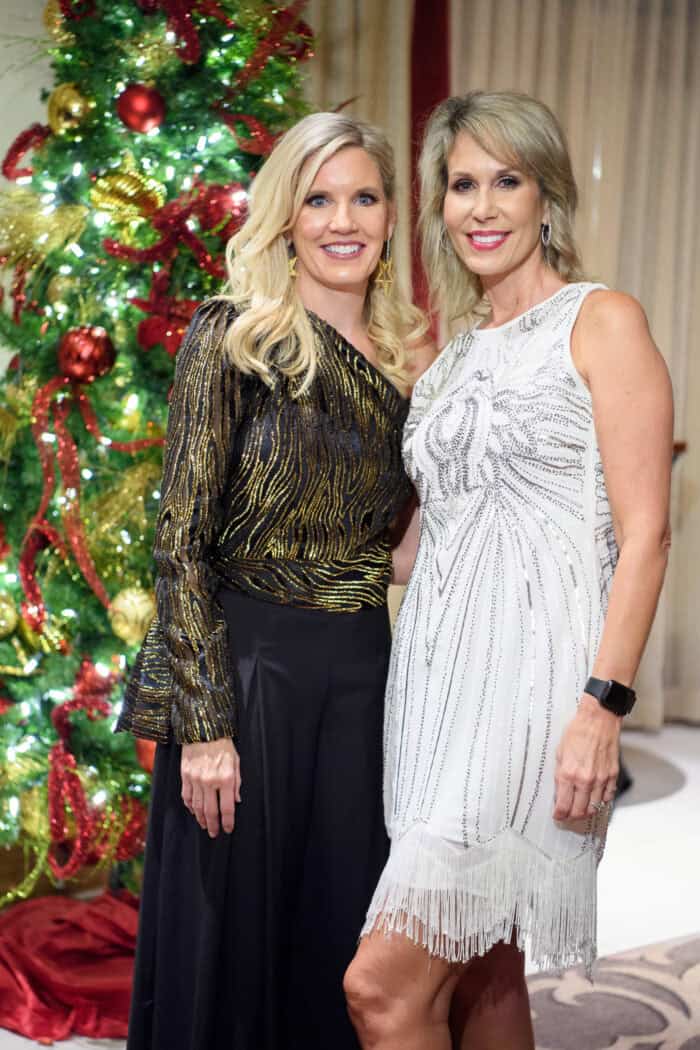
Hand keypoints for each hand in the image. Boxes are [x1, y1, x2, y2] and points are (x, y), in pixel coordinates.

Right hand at [180, 738, 240, 836]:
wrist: (203, 729)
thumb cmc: (223, 745)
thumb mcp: (236, 761)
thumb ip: (237, 782)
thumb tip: (237, 801)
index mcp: (225, 778)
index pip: (227, 807)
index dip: (228, 822)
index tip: (228, 829)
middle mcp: (209, 781)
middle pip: (210, 811)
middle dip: (214, 825)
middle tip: (215, 834)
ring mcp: (195, 780)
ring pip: (197, 806)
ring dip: (201, 819)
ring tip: (205, 825)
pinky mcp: (185, 776)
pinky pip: (186, 796)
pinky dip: (190, 806)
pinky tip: (194, 811)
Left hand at [553, 693, 620, 820]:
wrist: (598, 720)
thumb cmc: (577, 732)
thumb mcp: (559, 752)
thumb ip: (560, 774)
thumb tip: (560, 791)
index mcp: (568, 774)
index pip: (563, 805)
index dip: (559, 814)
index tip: (557, 816)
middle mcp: (585, 780)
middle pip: (579, 811)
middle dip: (571, 816)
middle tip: (567, 815)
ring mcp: (601, 779)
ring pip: (593, 807)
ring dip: (585, 811)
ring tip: (579, 809)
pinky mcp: (612, 776)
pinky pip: (607, 797)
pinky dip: (600, 802)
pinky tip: (594, 799)